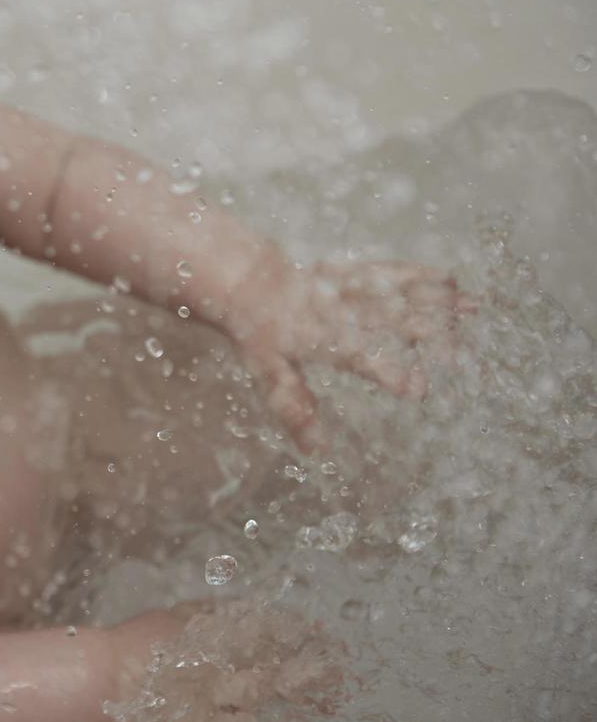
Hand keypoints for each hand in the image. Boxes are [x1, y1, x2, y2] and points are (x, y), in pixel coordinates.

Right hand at [123, 601, 346, 721]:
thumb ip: (210, 612)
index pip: (269, 632)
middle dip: (312, 678)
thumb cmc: (137, 644)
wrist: (102, 681)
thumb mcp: (176, 619)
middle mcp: (219, 677)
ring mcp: (208, 712)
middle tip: (339, 677)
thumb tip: (239, 606)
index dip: (299, 632)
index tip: (321, 632)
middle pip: (276, 678)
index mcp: (214, 641)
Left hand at [227, 254, 474, 451]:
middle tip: (464, 355)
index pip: (359, 358)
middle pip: (390, 322)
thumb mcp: (267, 373)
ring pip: (398, 291)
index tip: (418, 389)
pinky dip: (421, 273)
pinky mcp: (354, 271)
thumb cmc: (258, 332)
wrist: (246, 280)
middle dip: (429, 336)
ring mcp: (349, 289)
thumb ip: (293, 406)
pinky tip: (451, 278)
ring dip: (437, 299)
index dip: (388, 372)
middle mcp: (341, 312)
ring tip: (475, 307)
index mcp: (321, 339)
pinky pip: (390, 270)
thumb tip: (316, 450)